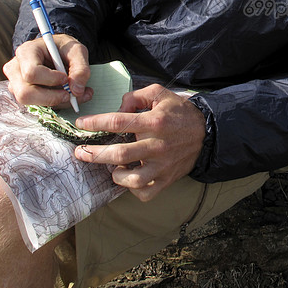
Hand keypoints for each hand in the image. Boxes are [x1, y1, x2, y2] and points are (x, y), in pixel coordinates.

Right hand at [3, 34, 92, 106]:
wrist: (57, 52)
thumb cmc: (63, 48)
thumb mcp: (77, 51)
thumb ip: (80, 69)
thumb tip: (77, 91)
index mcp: (26, 52)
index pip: (31, 72)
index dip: (50, 79)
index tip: (65, 78)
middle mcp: (16, 70)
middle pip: (25, 93)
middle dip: (51, 98)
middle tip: (70, 95)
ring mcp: (16, 84)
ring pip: (31, 103)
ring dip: (56, 102)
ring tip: (75, 94)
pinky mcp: (24, 95)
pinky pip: (38, 106)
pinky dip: (57, 104)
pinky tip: (69, 96)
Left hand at [73, 85, 205, 201]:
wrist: (206, 133)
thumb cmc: (179, 113)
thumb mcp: (160, 94)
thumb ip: (136, 96)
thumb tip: (119, 107)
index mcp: (154, 122)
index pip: (118, 122)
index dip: (95, 122)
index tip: (81, 123)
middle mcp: (157, 145)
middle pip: (119, 154)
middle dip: (94, 154)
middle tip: (81, 152)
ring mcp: (162, 166)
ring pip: (131, 179)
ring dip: (115, 174)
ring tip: (110, 167)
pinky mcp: (166, 179)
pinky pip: (144, 193)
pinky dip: (132, 189)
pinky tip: (128, 178)